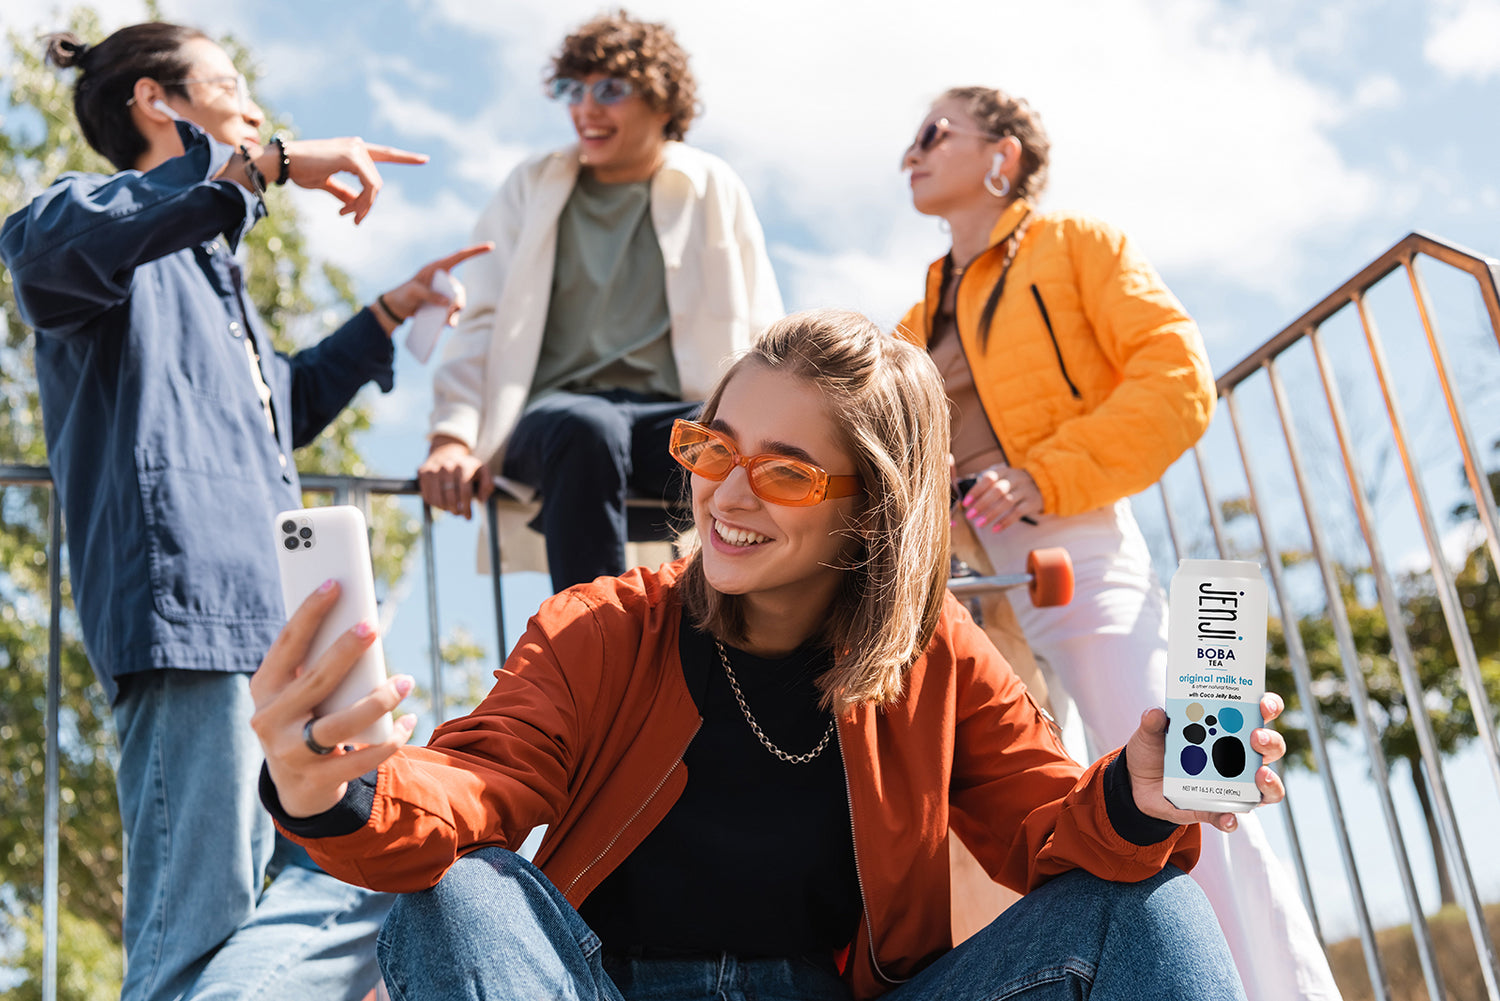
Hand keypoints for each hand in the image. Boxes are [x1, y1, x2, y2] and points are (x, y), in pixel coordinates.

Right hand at [249, 581, 416, 817]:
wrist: (293, 786)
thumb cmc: (303, 719)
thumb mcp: (295, 692)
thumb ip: (315, 664)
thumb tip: (357, 622)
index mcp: (263, 688)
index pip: (286, 645)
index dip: (309, 613)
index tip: (335, 584)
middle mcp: (270, 721)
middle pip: (314, 681)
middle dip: (345, 651)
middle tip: (373, 626)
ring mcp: (291, 754)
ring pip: (340, 725)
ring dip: (378, 700)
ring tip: (406, 681)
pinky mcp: (317, 780)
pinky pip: (361, 757)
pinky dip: (390, 739)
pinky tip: (408, 720)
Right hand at [281, 137, 428, 223]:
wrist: (284, 161)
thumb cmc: (301, 170)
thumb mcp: (326, 182)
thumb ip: (344, 192)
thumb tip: (356, 205)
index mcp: (354, 150)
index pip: (385, 154)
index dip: (405, 158)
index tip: (424, 159)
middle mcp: (358, 146)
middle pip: (377, 183)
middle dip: (367, 205)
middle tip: (354, 220)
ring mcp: (356, 150)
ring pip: (375, 187)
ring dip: (364, 207)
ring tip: (350, 217)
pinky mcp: (352, 157)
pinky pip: (369, 186)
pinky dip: (363, 202)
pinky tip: (348, 212)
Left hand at [373, 242, 494, 333]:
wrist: (397, 307)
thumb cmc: (404, 293)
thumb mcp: (413, 291)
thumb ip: (430, 294)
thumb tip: (447, 303)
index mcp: (438, 268)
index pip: (460, 256)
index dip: (476, 251)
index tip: (490, 246)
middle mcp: (444, 279)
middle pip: (460, 289)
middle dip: (457, 302)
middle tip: (449, 311)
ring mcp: (444, 292)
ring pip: (458, 302)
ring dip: (454, 313)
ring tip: (445, 322)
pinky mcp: (442, 305)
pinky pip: (453, 312)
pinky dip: (452, 319)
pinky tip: (448, 324)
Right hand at [418, 436, 493, 518]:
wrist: (446, 451)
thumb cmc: (466, 466)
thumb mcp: (482, 471)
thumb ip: (488, 484)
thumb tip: (482, 500)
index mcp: (464, 466)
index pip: (465, 493)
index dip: (467, 508)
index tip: (468, 516)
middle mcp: (447, 466)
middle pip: (450, 499)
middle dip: (456, 511)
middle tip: (459, 513)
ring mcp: (434, 469)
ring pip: (437, 500)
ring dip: (445, 509)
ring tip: (451, 508)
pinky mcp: (423, 473)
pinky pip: (427, 496)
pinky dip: (435, 504)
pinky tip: (442, 502)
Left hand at [960, 463, 1043, 531]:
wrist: (1043, 485)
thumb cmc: (1014, 485)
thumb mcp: (1002, 480)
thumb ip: (986, 486)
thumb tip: (965, 498)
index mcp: (1004, 472)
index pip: (989, 478)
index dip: (976, 490)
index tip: (966, 503)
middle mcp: (1015, 479)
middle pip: (997, 490)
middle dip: (981, 504)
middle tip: (969, 516)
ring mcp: (1025, 490)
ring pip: (1007, 502)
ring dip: (991, 514)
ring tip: (979, 524)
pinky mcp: (1032, 502)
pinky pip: (1018, 513)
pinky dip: (1005, 522)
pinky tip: (995, 529)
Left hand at [1125, 693, 1287, 832]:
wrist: (1136, 784)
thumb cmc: (1153, 750)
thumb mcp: (1149, 733)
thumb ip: (1152, 722)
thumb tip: (1156, 713)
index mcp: (1226, 729)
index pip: (1258, 714)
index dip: (1269, 707)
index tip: (1264, 705)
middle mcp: (1238, 757)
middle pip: (1270, 748)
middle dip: (1271, 741)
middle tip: (1256, 737)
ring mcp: (1231, 784)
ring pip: (1267, 786)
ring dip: (1270, 782)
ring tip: (1260, 775)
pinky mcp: (1216, 809)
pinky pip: (1230, 817)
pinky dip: (1230, 819)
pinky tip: (1227, 818)